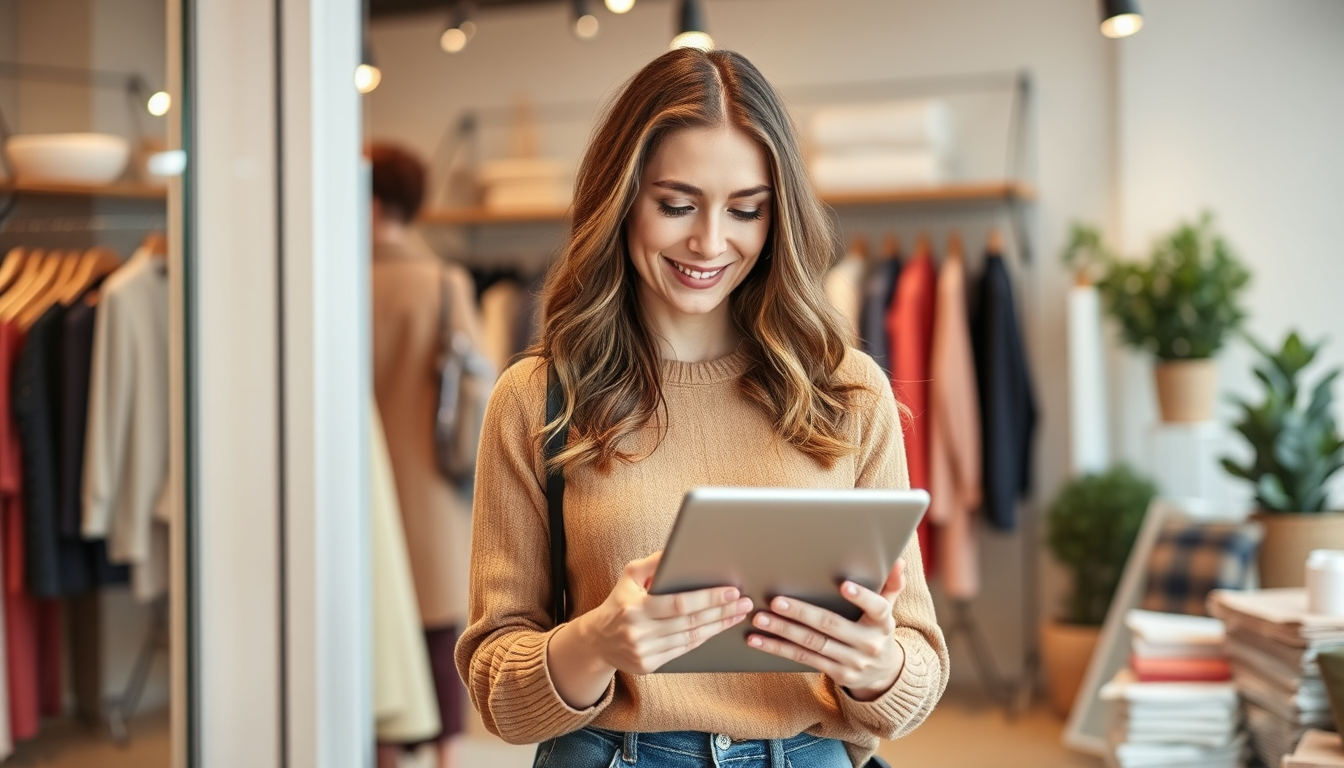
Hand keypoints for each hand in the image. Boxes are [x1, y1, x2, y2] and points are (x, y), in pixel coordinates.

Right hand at [576, 551, 753, 674]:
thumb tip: (675, 549)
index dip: (707, 598)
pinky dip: (704, 639)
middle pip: (689, 622)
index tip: (731, 591)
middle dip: (721, 611)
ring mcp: (643, 652)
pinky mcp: (648, 666)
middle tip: (745, 602)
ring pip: (690, 638)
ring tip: (738, 614)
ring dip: (718, 626)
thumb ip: (652, 563)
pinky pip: (683, 651)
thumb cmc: (619, 602)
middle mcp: (639, 632)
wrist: (596, 641)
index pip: (678, 604)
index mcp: (635, 607)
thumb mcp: (629, 577)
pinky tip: (718, 628)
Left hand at [745, 558, 907, 700]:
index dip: (861, 597)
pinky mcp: (837, 674)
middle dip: (802, 613)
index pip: (876, 608)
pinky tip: (759, 640)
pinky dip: (779, 648)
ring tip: (761, 619)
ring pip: (813, 644)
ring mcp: (852, 662)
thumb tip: (898, 560)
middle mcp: (869, 644)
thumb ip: (891, 585)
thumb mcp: (888, 609)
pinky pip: (803, 659)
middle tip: (776, 601)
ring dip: (783, 631)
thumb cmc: (878, 630)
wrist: (884, 674)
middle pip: (832, 626)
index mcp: (883, 622)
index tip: (844, 585)